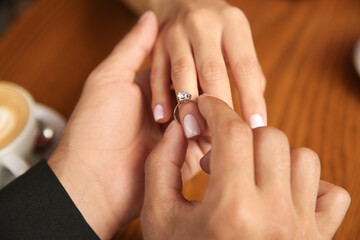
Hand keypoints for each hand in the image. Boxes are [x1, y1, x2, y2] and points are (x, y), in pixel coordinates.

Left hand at [47, 12, 204, 238]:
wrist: (92, 179)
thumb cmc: (95, 127)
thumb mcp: (110, 78)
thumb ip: (133, 48)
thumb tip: (151, 18)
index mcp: (148, 93)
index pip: (180, 73)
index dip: (194, 65)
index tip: (210, 55)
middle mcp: (163, 115)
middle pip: (195, 96)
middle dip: (206, 90)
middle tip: (216, 84)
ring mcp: (175, 138)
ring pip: (205, 119)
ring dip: (210, 112)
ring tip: (218, 104)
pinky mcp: (185, 161)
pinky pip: (207, 146)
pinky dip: (214, 136)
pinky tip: (220, 126)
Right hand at [141, 95, 349, 239]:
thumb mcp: (158, 215)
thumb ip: (162, 165)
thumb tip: (178, 127)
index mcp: (232, 211)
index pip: (233, 133)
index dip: (216, 110)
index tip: (206, 107)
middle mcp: (275, 218)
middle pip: (270, 137)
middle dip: (239, 136)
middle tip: (219, 158)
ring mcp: (302, 230)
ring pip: (303, 157)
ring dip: (272, 156)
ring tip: (248, 176)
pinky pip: (331, 193)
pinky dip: (308, 184)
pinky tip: (280, 193)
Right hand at [149, 0, 266, 137]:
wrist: (183, 0)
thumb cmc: (217, 30)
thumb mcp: (237, 40)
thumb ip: (246, 73)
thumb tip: (252, 116)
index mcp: (233, 24)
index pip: (245, 66)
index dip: (251, 99)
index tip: (256, 127)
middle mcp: (204, 25)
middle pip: (212, 70)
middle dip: (216, 107)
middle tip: (220, 138)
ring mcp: (177, 33)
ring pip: (182, 72)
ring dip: (187, 105)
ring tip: (193, 132)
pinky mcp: (157, 42)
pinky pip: (156, 72)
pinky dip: (159, 96)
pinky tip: (163, 117)